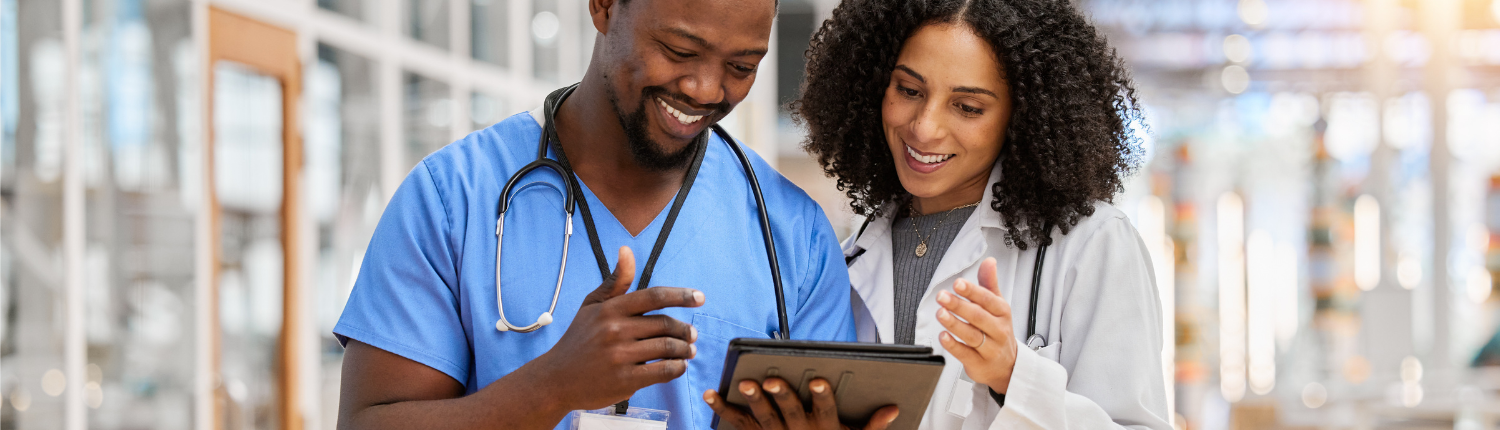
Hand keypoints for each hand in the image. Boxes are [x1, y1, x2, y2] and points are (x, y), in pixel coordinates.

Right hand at [530, 246, 704, 410]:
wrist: (556, 379)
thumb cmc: (578, 340)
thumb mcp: (591, 306)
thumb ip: (615, 282)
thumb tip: (626, 250)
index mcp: (610, 309)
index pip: (654, 296)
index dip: (681, 295)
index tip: (700, 297)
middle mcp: (615, 330)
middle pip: (665, 325)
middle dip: (685, 330)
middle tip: (692, 334)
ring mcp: (620, 356)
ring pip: (668, 348)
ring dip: (685, 350)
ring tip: (688, 350)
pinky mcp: (625, 380)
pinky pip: (663, 371)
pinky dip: (677, 368)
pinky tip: (678, 366)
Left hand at [703, 378, 898, 429]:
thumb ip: (873, 427)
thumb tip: (893, 409)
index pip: (825, 411)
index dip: (822, 396)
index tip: (818, 380)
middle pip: (789, 411)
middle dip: (781, 395)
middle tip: (771, 379)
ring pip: (763, 418)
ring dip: (752, 401)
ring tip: (744, 383)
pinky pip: (738, 424)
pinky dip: (723, 409)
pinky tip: (711, 394)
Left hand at [937, 257, 1018, 393]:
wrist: (1008, 365)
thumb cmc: (998, 331)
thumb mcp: (997, 306)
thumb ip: (989, 284)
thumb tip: (989, 261)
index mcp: (1002, 313)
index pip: (988, 300)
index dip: (972, 291)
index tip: (958, 283)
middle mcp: (998, 330)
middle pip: (978, 317)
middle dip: (959, 306)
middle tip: (942, 297)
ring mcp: (990, 348)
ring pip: (971, 335)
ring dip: (954, 324)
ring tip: (940, 313)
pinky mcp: (979, 363)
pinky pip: (965, 354)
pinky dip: (953, 345)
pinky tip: (943, 336)